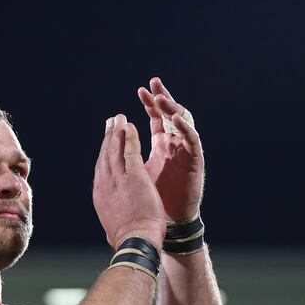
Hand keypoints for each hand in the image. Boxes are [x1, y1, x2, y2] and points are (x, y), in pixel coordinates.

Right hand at [93, 114, 165, 249]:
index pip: (101, 169)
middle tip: (110, 123)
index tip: (106, 143)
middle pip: (104, 155)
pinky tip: (130, 126)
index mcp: (100, 195)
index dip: (103, 154)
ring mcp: (118, 179)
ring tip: (118, 118)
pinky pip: (130, 151)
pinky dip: (128, 136)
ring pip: (114, 149)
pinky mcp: (133, 176)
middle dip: (107, 137)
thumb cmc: (127, 240)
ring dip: (116, 131)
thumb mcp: (112, 228)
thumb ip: (112, 218)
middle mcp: (105, 184)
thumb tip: (110, 226)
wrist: (135, 242)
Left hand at [138, 77, 204, 221]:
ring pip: (183, 123)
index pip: (156, 118)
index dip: (149, 104)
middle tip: (155, 82)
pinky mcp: (195, 161)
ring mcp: (185, 151)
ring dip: (172, 109)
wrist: (166, 222)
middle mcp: (174, 145)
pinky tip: (175, 118)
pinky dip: (185, 128)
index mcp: (160, 145)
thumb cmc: (151, 200)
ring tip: (161, 97)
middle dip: (162, 99)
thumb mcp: (135, 172)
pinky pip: (192, 139)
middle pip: (170, 115)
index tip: (141, 90)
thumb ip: (128, 155)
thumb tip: (109, 145)